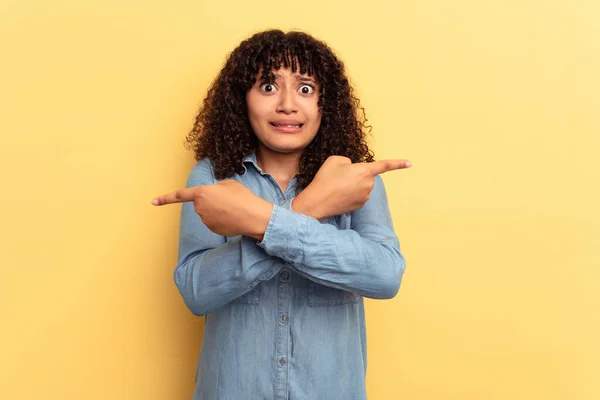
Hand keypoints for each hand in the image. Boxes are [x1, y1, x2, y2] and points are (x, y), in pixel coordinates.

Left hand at [151, 180, 273, 239]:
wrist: (253, 216)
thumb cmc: (242, 197)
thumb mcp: (229, 184)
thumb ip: (216, 188)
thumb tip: (213, 196)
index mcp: (201, 193)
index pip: (180, 195)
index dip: (166, 198)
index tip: (153, 202)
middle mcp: (199, 208)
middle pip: (201, 203)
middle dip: (211, 201)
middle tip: (229, 199)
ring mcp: (205, 220)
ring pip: (208, 213)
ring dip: (218, 210)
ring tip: (233, 208)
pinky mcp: (212, 229)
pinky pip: (214, 222)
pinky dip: (222, 219)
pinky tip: (233, 217)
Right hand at [292, 156, 410, 219]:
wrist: (318, 202)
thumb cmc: (325, 179)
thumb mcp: (334, 160)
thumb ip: (348, 161)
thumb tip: (352, 168)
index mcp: (365, 171)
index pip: (384, 165)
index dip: (398, 163)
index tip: (410, 163)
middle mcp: (369, 185)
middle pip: (366, 176)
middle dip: (356, 175)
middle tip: (339, 177)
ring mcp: (365, 196)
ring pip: (362, 186)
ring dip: (352, 185)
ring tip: (337, 187)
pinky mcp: (360, 205)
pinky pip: (358, 195)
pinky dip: (350, 194)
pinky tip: (339, 195)